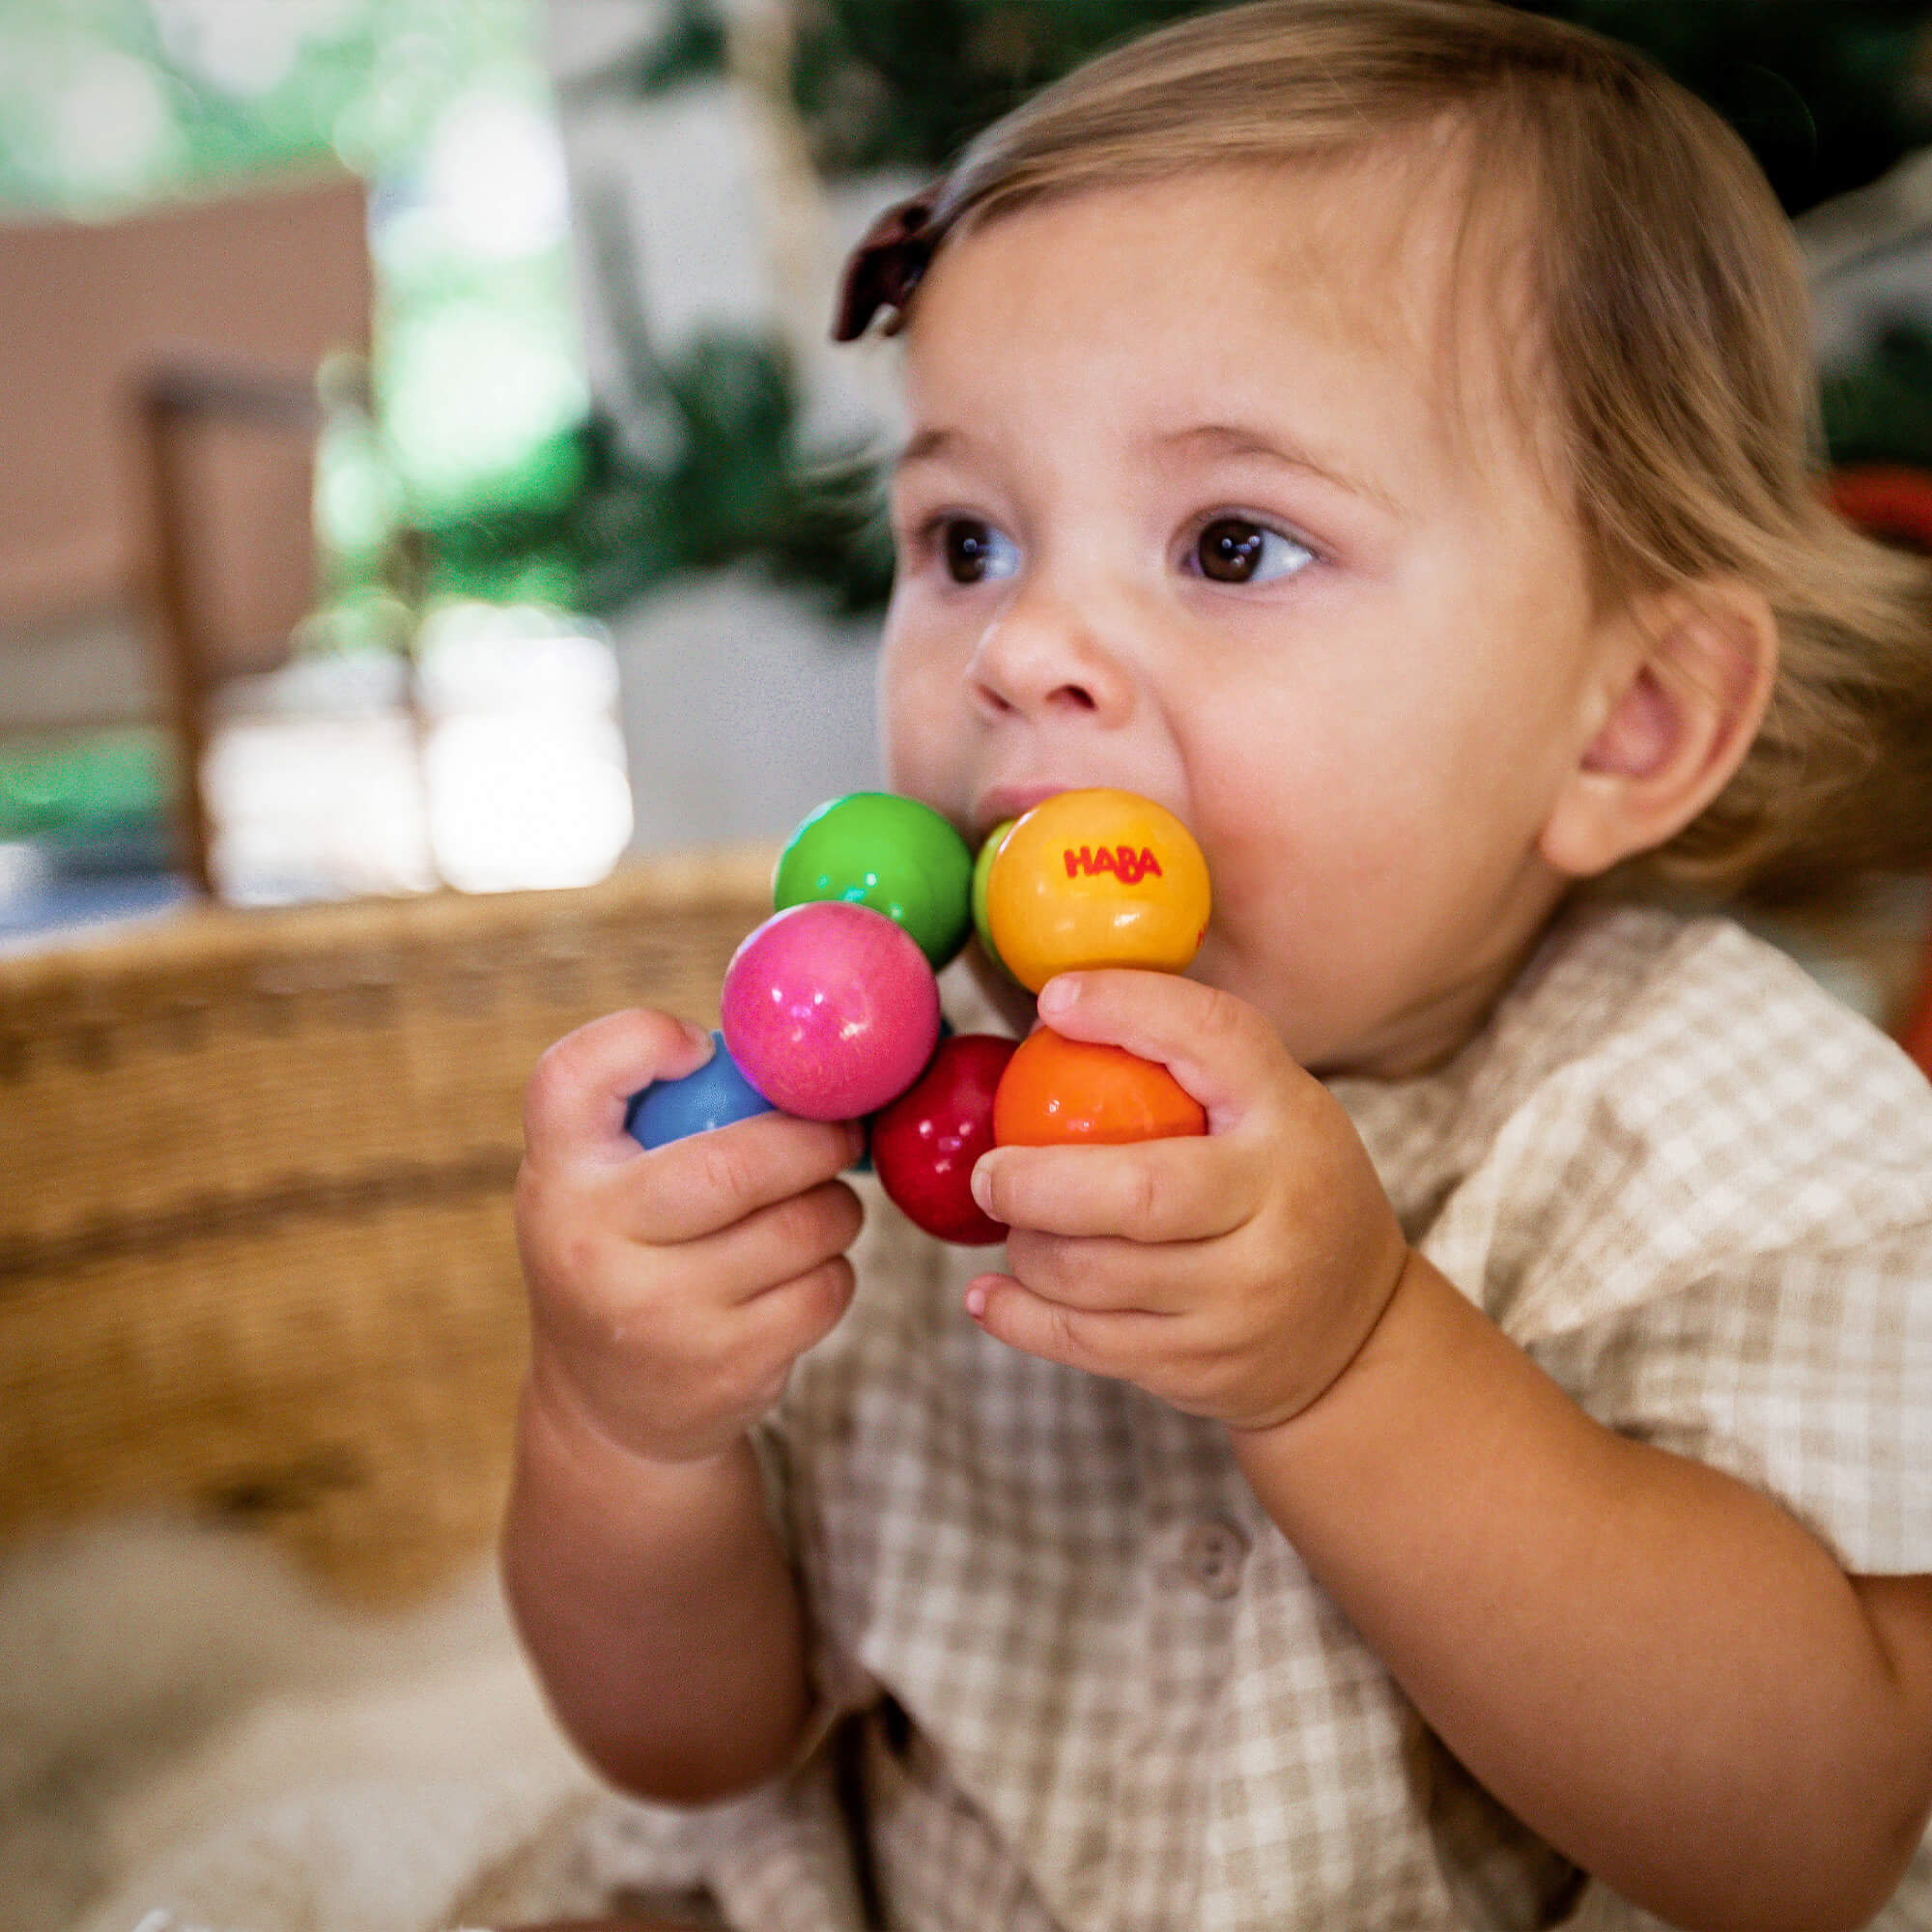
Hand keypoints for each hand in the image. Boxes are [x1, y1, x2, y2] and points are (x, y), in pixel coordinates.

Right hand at [514, 1009, 865, 1465]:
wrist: (606, 1409)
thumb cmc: (620, 1252)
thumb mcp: (595, 1181)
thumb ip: (654, 1110)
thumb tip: (784, 1057)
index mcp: (558, 1178)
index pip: (574, 1075)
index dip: (643, 1039)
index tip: (700, 1047)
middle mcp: (593, 1247)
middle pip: (738, 1164)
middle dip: (816, 1140)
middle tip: (841, 1131)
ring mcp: (661, 1315)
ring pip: (804, 1226)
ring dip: (836, 1205)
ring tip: (820, 1205)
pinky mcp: (727, 1367)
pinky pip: (826, 1287)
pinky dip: (833, 1268)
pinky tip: (802, 1270)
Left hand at [965, 971, 1408, 1430]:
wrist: (1358, 1338)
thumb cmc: (1288, 1193)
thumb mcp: (1276, 1114)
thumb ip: (1192, 1066)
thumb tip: (1058, 1003)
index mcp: (1291, 1122)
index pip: (1215, 1038)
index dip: (1130, 1010)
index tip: (1054, 1002)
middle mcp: (1277, 1211)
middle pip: (1138, 1193)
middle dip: (1036, 1182)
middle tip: (989, 1171)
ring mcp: (1243, 1301)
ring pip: (1094, 1276)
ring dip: (1027, 1249)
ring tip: (1012, 1226)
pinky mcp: (1203, 1367)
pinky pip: (1086, 1342)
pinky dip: (1020, 1317)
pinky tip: (988, 1296)